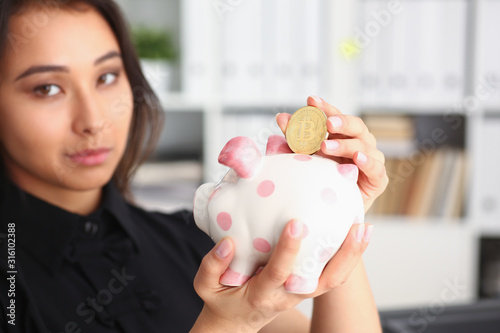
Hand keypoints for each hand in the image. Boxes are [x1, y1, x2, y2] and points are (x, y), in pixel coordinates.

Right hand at [191, 220, 371, 331]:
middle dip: (343, 255)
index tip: (296, 223)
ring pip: (333, 279)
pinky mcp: (305, 288)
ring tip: (364, 228)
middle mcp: (288, 295)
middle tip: (357, 227)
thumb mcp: (205, 286)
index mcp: (263, 294)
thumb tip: (229, 241)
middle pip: (323, 280)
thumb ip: (212, 265)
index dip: (288, 250)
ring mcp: (300, 294)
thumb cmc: (221, 300)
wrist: (235, 321)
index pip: (279, 272)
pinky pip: (330, 274)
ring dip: (352, 255)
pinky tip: (352, 234)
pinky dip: (345, 257)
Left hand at [276, 95, 388, 212]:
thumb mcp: (303, 159)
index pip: (335, 117)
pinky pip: (376, 168)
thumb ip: (294, 139)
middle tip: (327, 123)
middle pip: (355, 125)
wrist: (330, 213)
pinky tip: (358, 158)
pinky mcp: (378, 179)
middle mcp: (359, 144)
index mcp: (342, 136)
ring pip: (363, 145)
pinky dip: (368, 162)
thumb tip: (280, 117)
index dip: (325, 107)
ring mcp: (370, 160)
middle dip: (341, 121)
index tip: (311, 100)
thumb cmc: (318, 181)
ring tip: (326, 146)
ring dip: (345, 144)